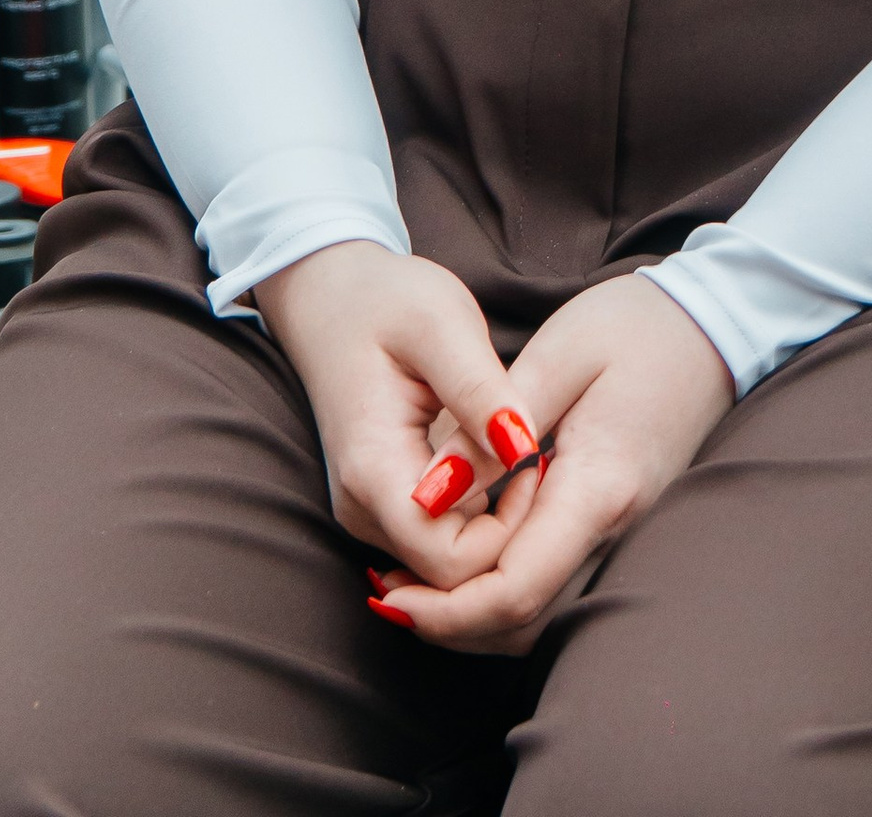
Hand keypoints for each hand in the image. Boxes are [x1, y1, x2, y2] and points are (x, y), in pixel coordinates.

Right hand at [254, 242, 532, 594]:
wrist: (330, 295)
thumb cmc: (387, 301)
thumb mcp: (441, 323)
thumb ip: (479, 390)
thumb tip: (524, 450)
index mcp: (373, 472)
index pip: (451, 562)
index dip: (508, 526)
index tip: (538, 457)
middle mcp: (363, 511)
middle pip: (451, 576)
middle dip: (509, 531)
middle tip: (540, 452)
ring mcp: (369, 513)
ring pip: (448, 565)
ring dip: (498, 524)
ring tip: (522, 448)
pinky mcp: (382, 504)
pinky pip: (440, 541)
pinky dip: (480, 515)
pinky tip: (501, 460)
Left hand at [366, 271, 734, 655]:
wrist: (717, 320)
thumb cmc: (636, 326)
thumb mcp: (556, 356)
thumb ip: (491, 429)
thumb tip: (428, 494)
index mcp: (600, 486)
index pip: (515, 590)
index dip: (444, 610)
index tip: (387, 591)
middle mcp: (618, 527)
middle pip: (524, 622)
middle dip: (448, 623)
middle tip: (386, 589)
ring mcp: (625, 531)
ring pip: (542, 614)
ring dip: (471, 613)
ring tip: (411, 578)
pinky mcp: (622, 522)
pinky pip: (558, 584)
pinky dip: (503, 590)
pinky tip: (466, 550)